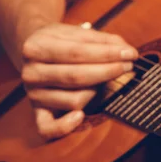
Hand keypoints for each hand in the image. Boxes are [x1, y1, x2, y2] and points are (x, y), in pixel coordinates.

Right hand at [20, 23, 137, 139]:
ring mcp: (33, 94)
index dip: (108, 54)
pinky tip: (81, 116)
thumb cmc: (61, 42)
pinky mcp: (37, 112)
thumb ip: (102, 40)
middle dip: (108, 71)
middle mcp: (30, 72)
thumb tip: (126, 51)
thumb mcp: (76, 33)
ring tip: (108, 81)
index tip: (130, 53)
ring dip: (97, 92)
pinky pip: (48, 128)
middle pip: (76, 77)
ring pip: (73, 100)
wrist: (33, 51)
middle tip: (128, 66)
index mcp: (35, 47)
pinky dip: (65, 126)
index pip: (78, 52)